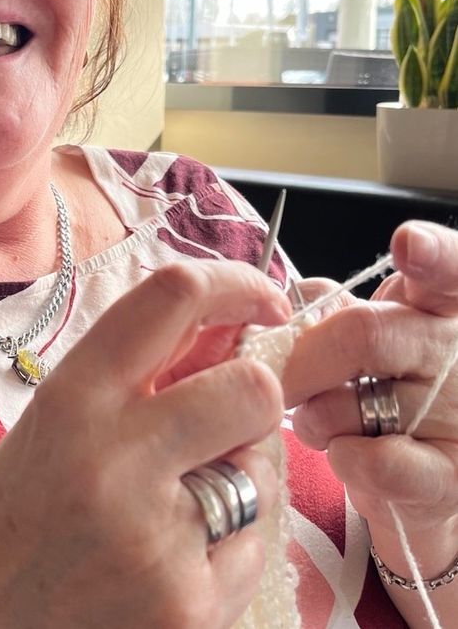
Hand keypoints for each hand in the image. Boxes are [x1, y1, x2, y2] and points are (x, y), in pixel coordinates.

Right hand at [0, 261, 290, 628]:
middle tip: (225, 419)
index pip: (172, 296)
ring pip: (263, 469)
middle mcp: (115, 457)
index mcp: (71, 396)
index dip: (236, 284)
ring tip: (176, 504)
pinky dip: (229, 541)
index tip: (261, 303)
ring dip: (239, 471)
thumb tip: (226, 332)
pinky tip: (174, 558)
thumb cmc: (11, 518)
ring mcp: (157, 537)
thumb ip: (133, 375)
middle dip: (255, 394)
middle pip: (251, 387)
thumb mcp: (54, 422)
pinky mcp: (190, 606)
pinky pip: (255, 545)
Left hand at [284, 222, 457, 594]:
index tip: (407, 244)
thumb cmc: (376, 386)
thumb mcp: (359, 331)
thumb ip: (329, 304)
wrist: (409, 475)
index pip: (448, 268)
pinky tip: (347, 454)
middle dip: (302, 361)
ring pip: (357, 401)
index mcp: (438, 305)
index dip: (430, 254)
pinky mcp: (450, 477)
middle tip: (280, 381)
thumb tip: (293, 295)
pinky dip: (342, 458)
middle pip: (363, 334)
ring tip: (323, 422)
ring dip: (316, 416)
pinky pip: (376, 463)